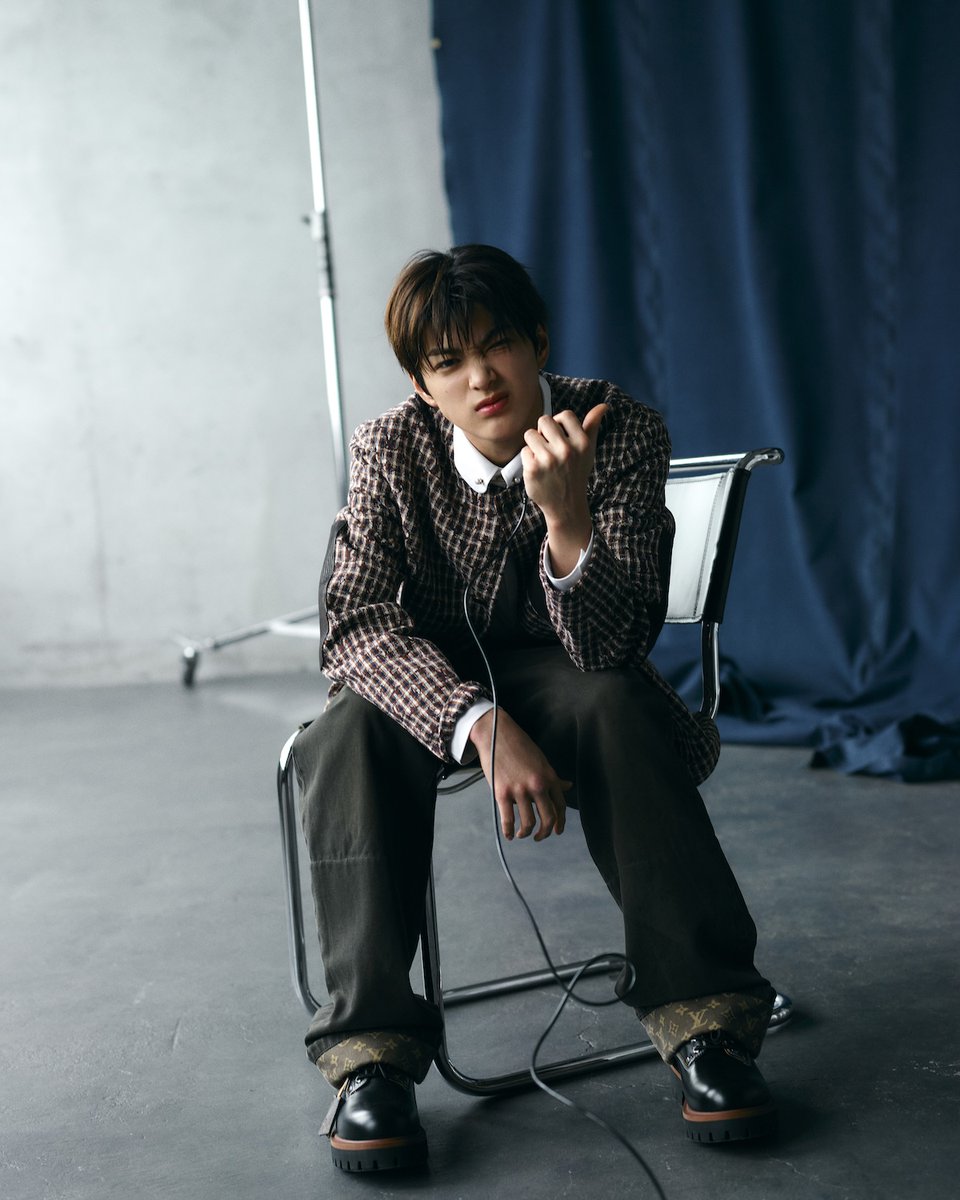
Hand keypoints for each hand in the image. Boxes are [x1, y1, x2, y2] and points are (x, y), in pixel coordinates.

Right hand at [468, 708, 570, 840]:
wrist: (496, 734)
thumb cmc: (519, 746)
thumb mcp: (541, 760)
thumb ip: (553, 777)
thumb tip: (567, 786)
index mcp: (549, 777)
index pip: (560, 806)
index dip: (560, 822)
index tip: (557, 831)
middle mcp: (537, 785)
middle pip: (548, 818)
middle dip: (545, 832)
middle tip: (539, 837)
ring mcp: (520, 790)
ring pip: (529, 822)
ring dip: (526, 833)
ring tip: (522, 834)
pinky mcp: (502, 792)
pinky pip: (508, 819)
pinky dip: (508, 831)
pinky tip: (509, 835)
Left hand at [521, 404, 607, 576]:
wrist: (566, 506)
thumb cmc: (576, 473)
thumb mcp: (588, 451)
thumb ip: (592, 426)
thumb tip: (603, 405)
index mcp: (582, 443)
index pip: (564, 415)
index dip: (559, 424)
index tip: (560, 437)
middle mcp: (566, 450)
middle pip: (544, 420)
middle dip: (543, 431)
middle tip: (549, 447)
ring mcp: (548, 460)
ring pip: (530, 434)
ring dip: (534, 445)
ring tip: (543, 459)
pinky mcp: (532, 469)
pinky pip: (524, 450)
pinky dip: (528, 459)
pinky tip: (538, 470)